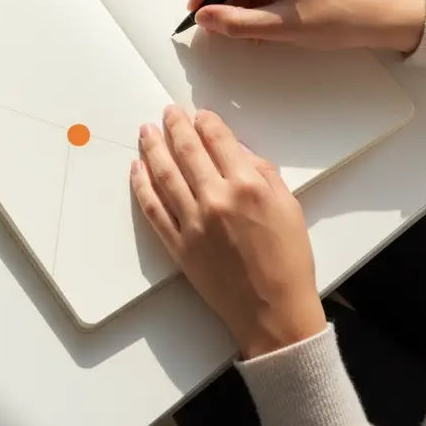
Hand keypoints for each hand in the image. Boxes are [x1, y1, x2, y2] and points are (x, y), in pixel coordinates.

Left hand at [132, 106, 325, 357]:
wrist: (273, 312)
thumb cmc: (288, 261)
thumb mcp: (289, 206)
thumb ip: (263, 172)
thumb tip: (236, 150)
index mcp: (247, 186)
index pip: (218, 140)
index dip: (206, 122)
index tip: (199, 115)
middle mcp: (216, 198)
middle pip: (187, 150)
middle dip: (175, 125)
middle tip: (168, 113)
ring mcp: (193, 221)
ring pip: (164, 174)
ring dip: (152, 148)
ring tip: (146, 131)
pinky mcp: (177, 244)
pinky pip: (153, 208)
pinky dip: (141, 185)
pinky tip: (137, 169)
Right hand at [188, 0, 425, 52]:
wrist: (382, 20)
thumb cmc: (339, 16)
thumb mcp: (283, 25)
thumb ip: (238, 22)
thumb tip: (203, 18)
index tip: (198, 10)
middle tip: (214, 26)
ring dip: (236, 6)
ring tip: (239, 33)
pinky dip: (252, 8)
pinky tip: (256, 31)